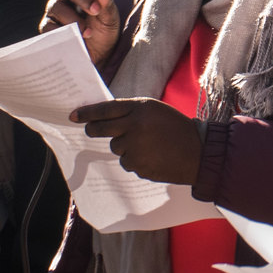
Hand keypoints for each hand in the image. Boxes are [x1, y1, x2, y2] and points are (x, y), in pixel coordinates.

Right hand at [41, 0, 118, 65]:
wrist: (98, 58)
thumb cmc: (104, 33)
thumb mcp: (110, 19)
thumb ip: (107, 3)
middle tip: (95, 10)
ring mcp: (55, 11)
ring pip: (56, 5)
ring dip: (73, 18)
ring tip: (88, 32)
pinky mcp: (48, 28)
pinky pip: (48, 26)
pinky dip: (62, 32)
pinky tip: (75, 39)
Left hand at [72, 99, 203, 184]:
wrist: (199, 152)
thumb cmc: (177, 128)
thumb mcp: (156, 111)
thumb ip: (133, 112)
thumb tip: (104, 118)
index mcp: (141, 108)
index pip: (106, 109)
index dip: (88, 113)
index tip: (74, 116)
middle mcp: (135, 125)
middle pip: (102, 129)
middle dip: (93, 129)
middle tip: (90, 130)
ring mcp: (135, 146)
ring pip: (115, 147)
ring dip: (125, 147)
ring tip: (147, 145)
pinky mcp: (137, 164)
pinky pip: (126, 162)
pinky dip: (135, 160)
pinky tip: (152, 157)